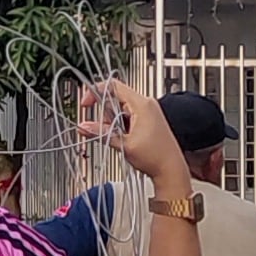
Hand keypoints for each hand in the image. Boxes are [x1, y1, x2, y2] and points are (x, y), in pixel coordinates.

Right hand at [78, 78, 192, 195]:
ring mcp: (148, 111)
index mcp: (142, 104)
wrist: (171, 170)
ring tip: (121, 138)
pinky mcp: (148, 120)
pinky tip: (125, 139)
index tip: (86, 104)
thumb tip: (84, 126)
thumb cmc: (156, 157)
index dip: (95, 92)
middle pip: (115, 99)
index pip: (113, 86)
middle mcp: (146, 104)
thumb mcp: (123, 145)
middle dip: (106, 115)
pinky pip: (128, 116)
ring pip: (120, 109)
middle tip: (107, 131)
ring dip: (114, 122)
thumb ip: (101, 133)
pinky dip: (121, 126)